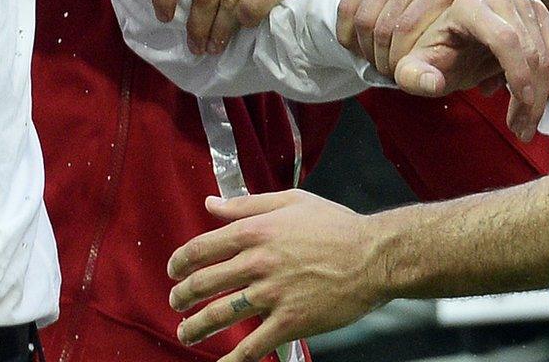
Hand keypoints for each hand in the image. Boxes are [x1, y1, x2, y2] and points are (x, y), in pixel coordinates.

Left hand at [167, 191, 387, 361]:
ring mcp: (272, 295)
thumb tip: (211, 203)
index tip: (174, 271)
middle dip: (182, 296)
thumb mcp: (290, 202)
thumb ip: (246, 204)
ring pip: (220, 315)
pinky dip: (232, 359)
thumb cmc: (336, 226)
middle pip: (204, 283)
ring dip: (196, 327)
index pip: (201, 249)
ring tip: (186, 333)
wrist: (374, 257)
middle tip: (176, 303)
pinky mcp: (290, 322)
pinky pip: (253, 346)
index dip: (180, 262)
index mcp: (255, 232)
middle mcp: (258, 263)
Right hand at [339, 0, 487, 72]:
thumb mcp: (466, 45)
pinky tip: (360, 43)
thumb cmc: (464, 17)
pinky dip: (348, 33)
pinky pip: (348, 7)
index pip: (406, 36)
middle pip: (383, 31)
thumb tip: (427, 82)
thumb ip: (446, 66)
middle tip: (391, 70)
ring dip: (365, 49)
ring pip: (363, 21)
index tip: (405, 74)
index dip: (399, 66)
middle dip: (382, 61)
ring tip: (379, 58)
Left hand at [395, 0, 548, 141]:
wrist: (451, 47)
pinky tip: (530, 104)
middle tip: (521, 131)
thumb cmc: (433, 59)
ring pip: (548, 56)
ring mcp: (521, 2)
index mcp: (467, 6)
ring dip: (543, 97)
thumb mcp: (414, 71)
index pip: (505, 39)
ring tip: (523, 124)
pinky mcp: (538, 13)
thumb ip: (416, 77)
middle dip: (531, 97)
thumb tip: (434, 83)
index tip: (522, 105)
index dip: (518, 73)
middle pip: (530, 51)